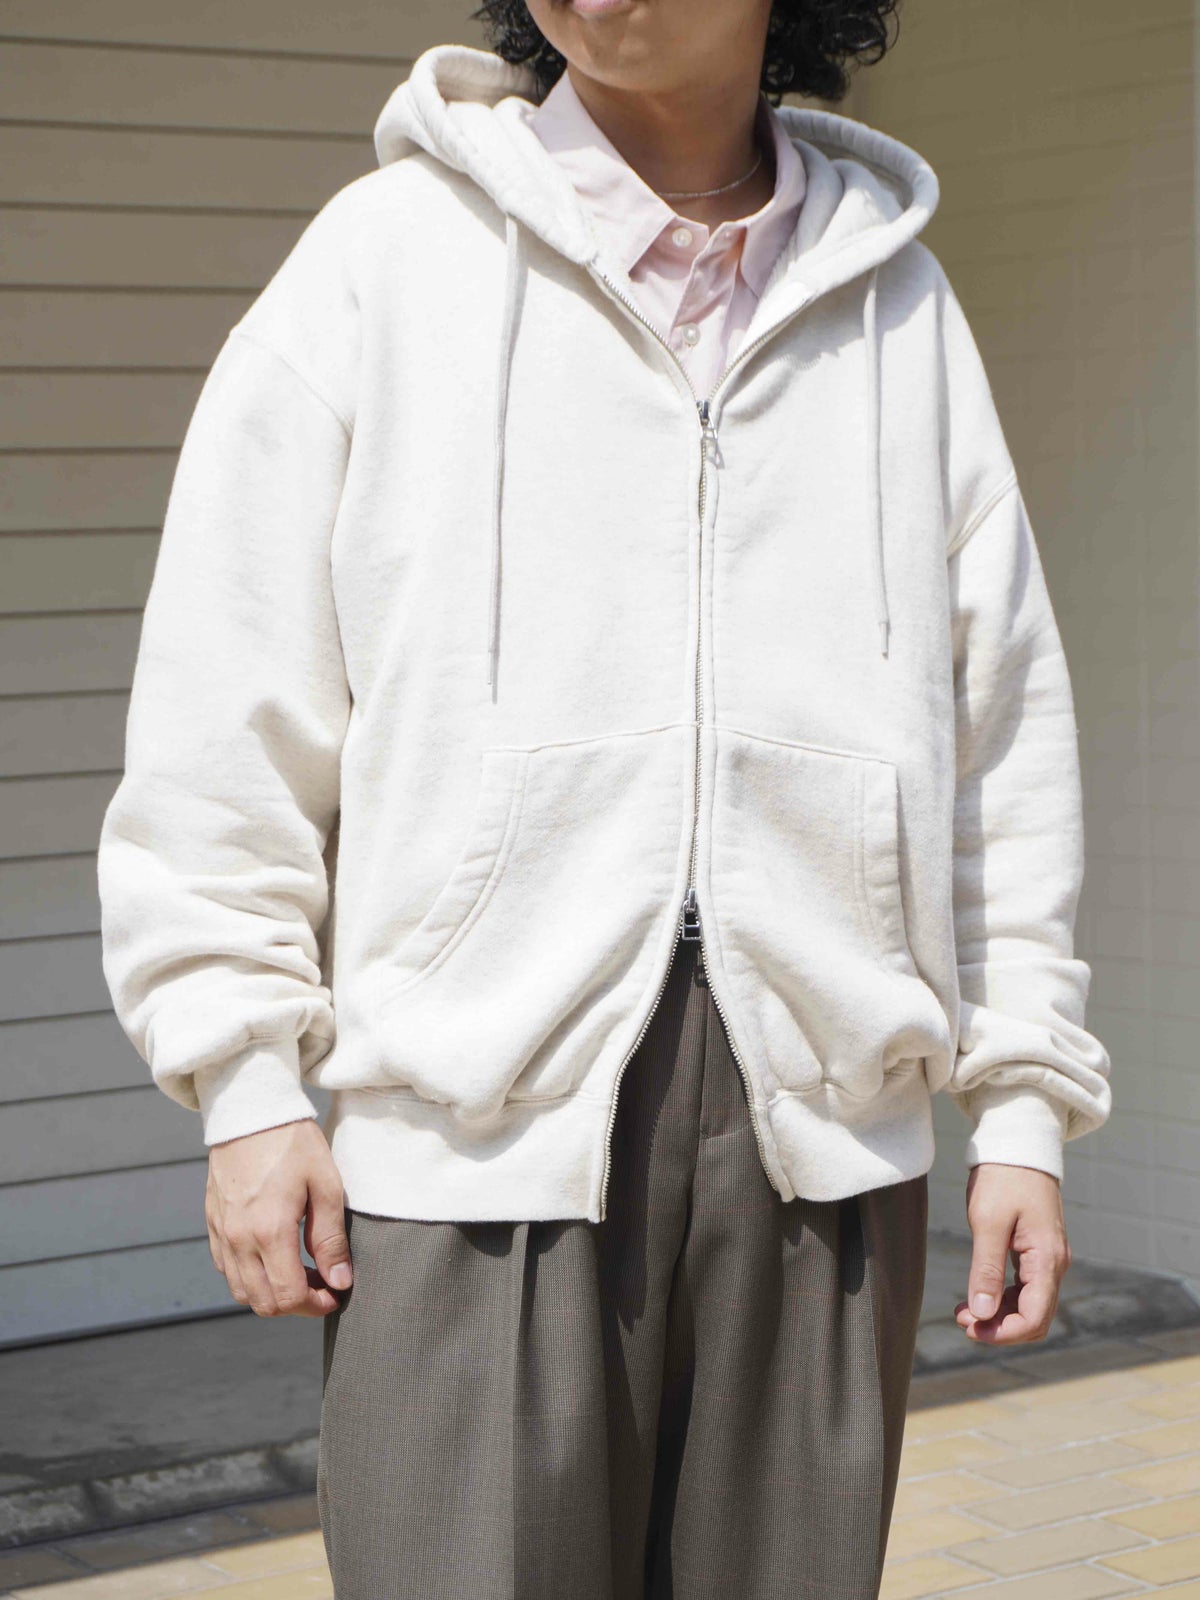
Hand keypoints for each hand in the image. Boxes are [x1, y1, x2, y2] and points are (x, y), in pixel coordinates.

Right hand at [205, 1118, 351, 1317]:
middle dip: (295, 1305)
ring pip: (241, 1291)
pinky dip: (250, 1276)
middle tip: (321, 1285)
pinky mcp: (213, 1223)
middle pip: (263, 1303)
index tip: (334, 1294)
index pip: (288, 1296)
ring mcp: (221, 1233)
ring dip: (271, 1293)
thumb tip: (340, 1281)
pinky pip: (227, 1269)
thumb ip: (331, 1239)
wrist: (250, 1110)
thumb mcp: (325, 1184)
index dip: (315, 1305)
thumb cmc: (292, 1142)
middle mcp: (238, 1239)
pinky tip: (273, 1256)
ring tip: (300, 1272)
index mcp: (269, 1231)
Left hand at [955, 1162, 1070, 1345]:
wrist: (1018, 1144)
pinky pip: (1026, 1287)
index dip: (1004, 1333)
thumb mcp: (988, 1222)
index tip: (970, 1329)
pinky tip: (978, 1296)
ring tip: (964, 1312)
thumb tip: (981, 1313)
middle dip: (1001, 1327)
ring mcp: (1049, 1258)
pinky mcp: (1038, 1251)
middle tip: (963, 1321)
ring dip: (1000, 1315)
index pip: (1035, 1318)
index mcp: (1047, 1259)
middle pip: (1036, 1317)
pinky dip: (1004, 1298)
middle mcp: (1055, 1264)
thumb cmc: (1003, 1178)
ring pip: (1031, 1305)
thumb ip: (985, 1269)